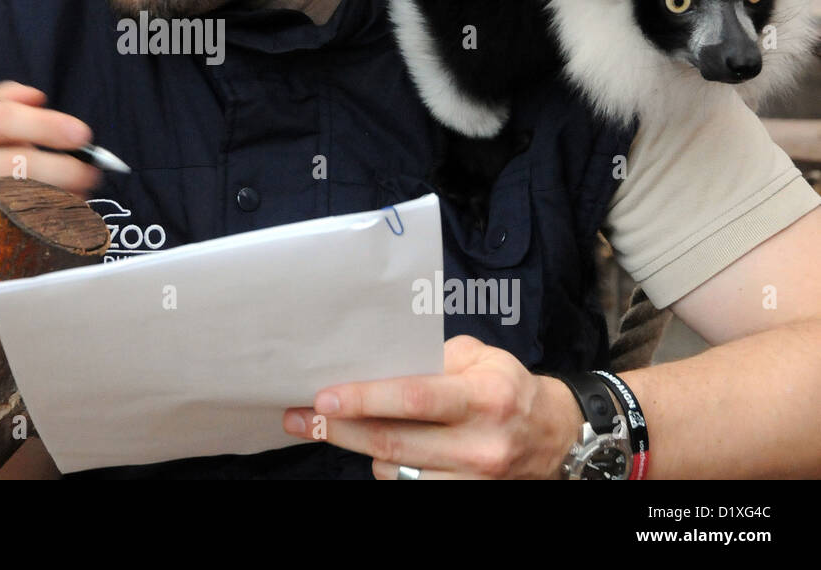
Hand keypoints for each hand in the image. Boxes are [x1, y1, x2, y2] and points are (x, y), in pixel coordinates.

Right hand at [0, 81, 100, 308]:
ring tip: (78, 196)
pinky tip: (59, 223)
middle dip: (64, 168)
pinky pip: (14, 233)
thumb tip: (35, 97)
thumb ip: (7, 105)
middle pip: (16, 163)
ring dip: (60, 200)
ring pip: (19, 201)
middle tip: (91, 173)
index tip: (82, 134)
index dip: (45, 125)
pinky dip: (45, 228)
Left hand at [282, 335, 581, 478]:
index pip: (414, 399)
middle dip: (338, 430)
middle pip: (394, 442)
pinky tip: (376, 448)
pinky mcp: (468, 497)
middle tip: (299, 418)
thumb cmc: (507, 386)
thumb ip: (431, 359)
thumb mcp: (479, 357)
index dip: (364, 399)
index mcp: (484, 397)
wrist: (555, 434)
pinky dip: (388, 467)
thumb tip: (375, 364)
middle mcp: (480, 444)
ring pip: (396, 470)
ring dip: (359, 449)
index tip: (323, 397)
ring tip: (334, 427)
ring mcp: (475, 480)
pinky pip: (411, 486)